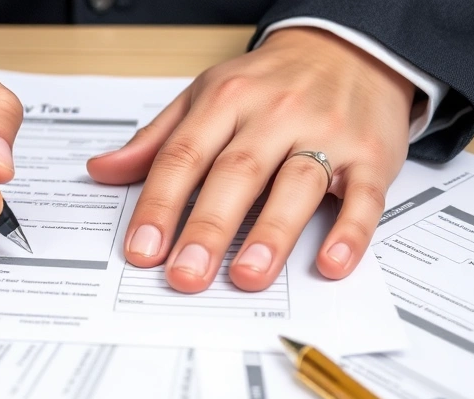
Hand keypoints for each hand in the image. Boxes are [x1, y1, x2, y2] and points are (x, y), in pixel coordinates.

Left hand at [87, 27, 414, 292]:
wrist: (351, 48)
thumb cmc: (272, 82)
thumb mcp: (207, 95)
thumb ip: (157, 140)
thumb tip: (102, 171)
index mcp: (227, 100)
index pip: (183, 156)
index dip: (160, 206)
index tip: (142, 249)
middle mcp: (275, 115)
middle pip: (236, 173)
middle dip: (208, 228)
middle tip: (186, 273)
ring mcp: (326, 134)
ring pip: (296, 184)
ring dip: (271, 234)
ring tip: (247, 275)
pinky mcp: (370, 156)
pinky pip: (363, 196)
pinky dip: (349, 231)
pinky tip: (330, 262)